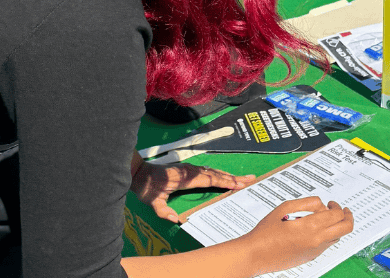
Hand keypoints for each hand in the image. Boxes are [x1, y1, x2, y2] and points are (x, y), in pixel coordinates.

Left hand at [131, 160, 255, 222]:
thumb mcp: (153, 202)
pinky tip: (224, 177)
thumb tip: (174, 219)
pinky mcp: (188, 170)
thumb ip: (163, 210)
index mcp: (187, 178)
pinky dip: (219, 174)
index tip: (240, 184)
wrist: (139, 173)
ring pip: (214, 171)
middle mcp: (192, 171)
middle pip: (217, 174)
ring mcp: (190, 169)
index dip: (226, 182)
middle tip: (251, 178)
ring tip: (243, 178)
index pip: (211, 180)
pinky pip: (208, 171)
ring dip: (228, 175)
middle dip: (234, 178)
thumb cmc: (147, 187)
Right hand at [241, 197, 353, 274]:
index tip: (331, 203)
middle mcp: (316, 240)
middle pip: (346, 228)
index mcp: (310, 227)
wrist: (255, 255)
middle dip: (348, 217)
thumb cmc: (266, 232)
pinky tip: (315, 229)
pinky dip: (327, 235)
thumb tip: (321, 204)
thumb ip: (305, 203)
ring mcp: (315, 251)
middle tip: (343, 210)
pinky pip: (327, 244)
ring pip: (338, 237)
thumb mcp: (284, 208)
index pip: (337, 215)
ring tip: (326, 218)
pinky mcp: (311, 257)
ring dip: (337, 226)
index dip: (337, 206)